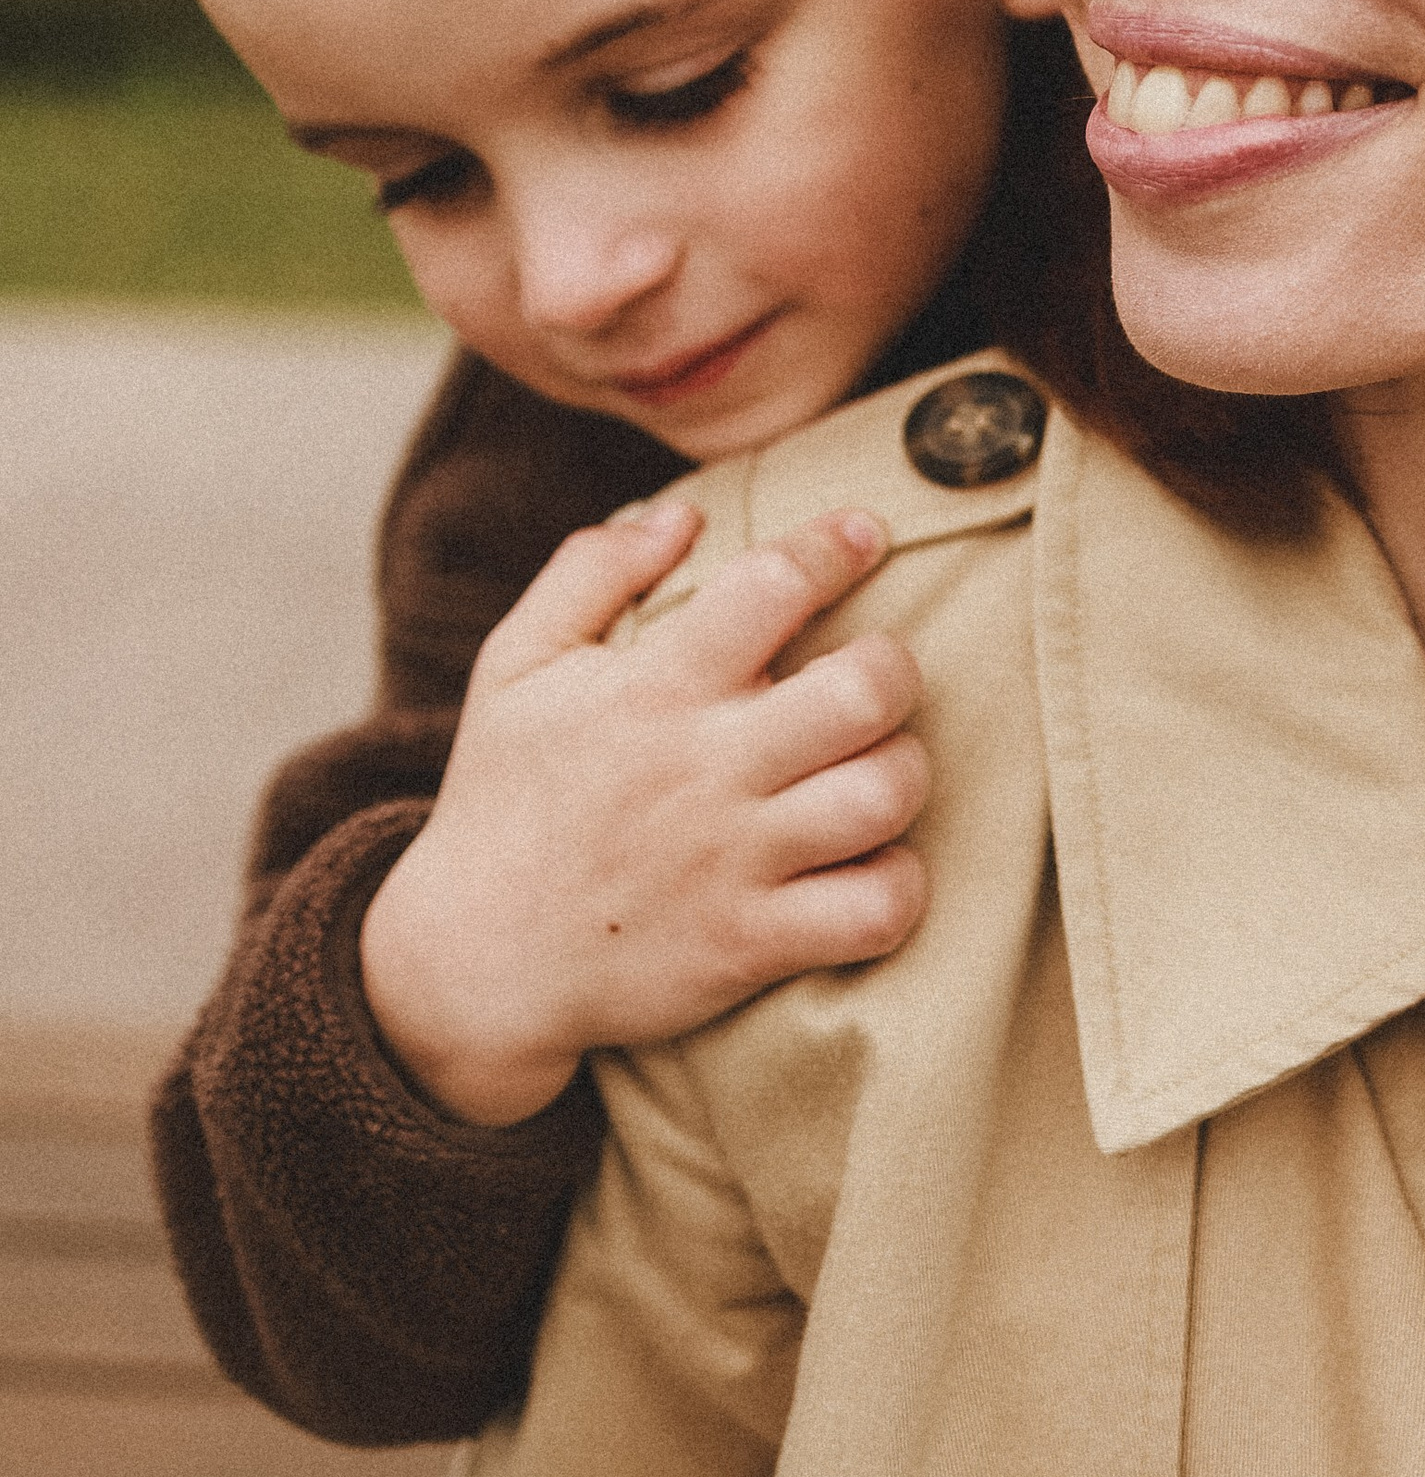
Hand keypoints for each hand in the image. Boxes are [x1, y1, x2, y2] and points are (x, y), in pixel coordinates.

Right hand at [361, 501, 928, 1124]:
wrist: (469, 963)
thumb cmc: (504, 799)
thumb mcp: (514, 667)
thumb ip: (589, 572)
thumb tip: (682, 513)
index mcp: (651, 687)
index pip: (772, 585)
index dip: (834, 545)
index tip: (861, 533)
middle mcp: (704, 768)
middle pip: (864, 691)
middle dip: (893, 667)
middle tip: (872, 677)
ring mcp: (735, 862)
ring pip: (884, 795)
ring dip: (902, 772)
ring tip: (872, 768)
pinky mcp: (752, 943)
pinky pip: (876, 910)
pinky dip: (898, 885)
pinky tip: (870, 862)